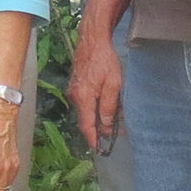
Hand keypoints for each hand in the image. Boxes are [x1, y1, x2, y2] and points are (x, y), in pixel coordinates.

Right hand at [67, 26, 123, 152]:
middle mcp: (75, 97)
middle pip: (87, 120)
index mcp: (83, 98)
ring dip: (100, 116)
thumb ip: (109, 106)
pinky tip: (108, 105)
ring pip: (87, 111)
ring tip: (116, 119)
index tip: (99, 150)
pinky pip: (86, 102)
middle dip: (100, 129)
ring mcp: (74, 91)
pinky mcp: (76, 85)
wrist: (93, 40)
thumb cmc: (105, 60)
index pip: (86, 126)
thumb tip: (105, 125)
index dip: (93, 140)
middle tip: (116, 134)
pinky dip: (96, 106)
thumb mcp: (113, 84)